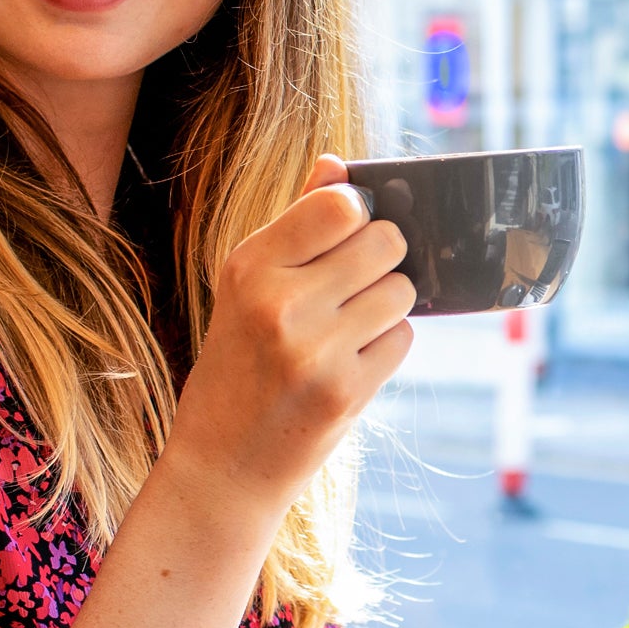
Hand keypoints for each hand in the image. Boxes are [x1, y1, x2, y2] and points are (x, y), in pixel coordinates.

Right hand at [169, 156, 413, 511]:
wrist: (224, 464)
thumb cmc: (238, 365)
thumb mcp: (245, 288)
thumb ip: (296, 224)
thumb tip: (338, 163)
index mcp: (249, 267)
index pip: (340, 204)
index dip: (357, 214)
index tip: (346, 233)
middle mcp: (281, 304)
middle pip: (385, 243)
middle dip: (382, 259)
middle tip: (353, 285)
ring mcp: (316, 351)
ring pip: (402, 291)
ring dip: (387, 306)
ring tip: (347, 327)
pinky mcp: (347, 392)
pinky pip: (404, 339)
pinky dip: (387, 346)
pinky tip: (349, 363)